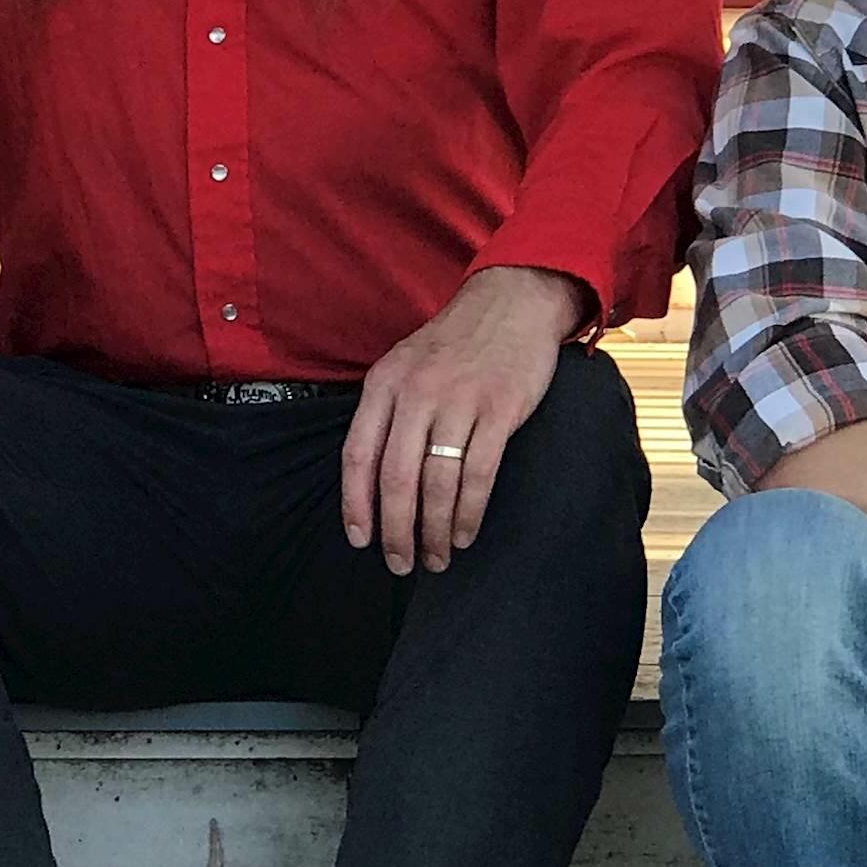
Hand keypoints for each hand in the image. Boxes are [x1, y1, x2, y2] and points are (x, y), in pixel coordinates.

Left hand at [339, 268, 585, 575]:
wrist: (510, 302)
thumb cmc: (453, 344)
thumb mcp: (404, 365)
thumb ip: (385, 413)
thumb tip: (369, 479)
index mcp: (384, 384)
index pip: (357, 455)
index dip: (356, 504)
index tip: (360, 540)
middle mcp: (416, 393)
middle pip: (396, 478)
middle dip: (396, 530)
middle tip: (401, 563)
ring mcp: (458, 401)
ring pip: (437, 483)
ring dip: (435, 530)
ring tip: (437, 558)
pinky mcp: (499, 409)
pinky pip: (478, 474)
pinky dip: (469, 512)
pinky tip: (465, 534)